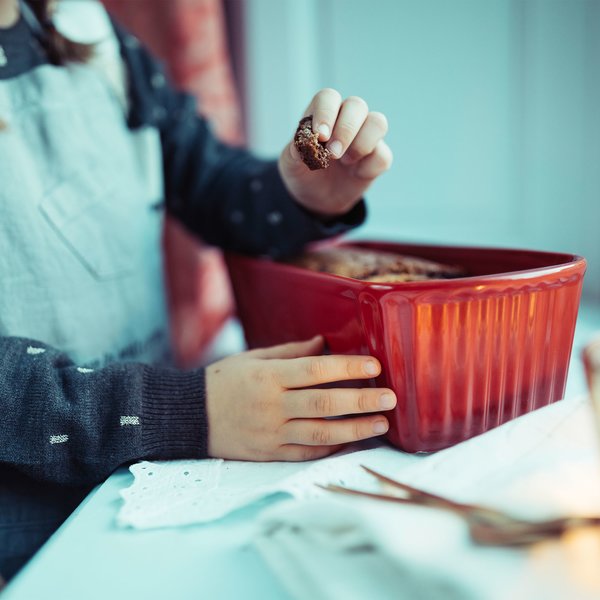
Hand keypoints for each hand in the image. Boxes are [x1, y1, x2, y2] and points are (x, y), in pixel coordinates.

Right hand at [205, 335, 395, 460]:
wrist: (189, 417)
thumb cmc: (222, 381)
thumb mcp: (251, 357)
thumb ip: (290, 352)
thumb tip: (324, 343)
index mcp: (267, 377)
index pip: (315, 371)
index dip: (347, 368)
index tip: (374, 366)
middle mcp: (271, 406)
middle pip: (324, 404)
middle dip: (361, 401)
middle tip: (390, 397)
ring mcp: (271, 434)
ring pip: (321, 433)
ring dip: (355, 429)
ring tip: (381, 423)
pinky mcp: (270, 454)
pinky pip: (307, 452)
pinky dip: (332, 446)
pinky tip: (353, 439)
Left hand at [278, 88, 392, 216]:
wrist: (316, 198)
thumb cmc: (303, 172)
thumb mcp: (291, 165)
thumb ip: (295, 151)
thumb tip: (303, 144)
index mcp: (323, 114)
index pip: (328, 98)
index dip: (326, 113)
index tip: (321, 137)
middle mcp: (347, 119)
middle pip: (356, 105)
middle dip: (346, 130)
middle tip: (333, 154)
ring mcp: (365, 136)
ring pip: (378, 123)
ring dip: (362, 144)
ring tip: (345, 162)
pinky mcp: (377, 157)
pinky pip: (382, 156)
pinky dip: (368, 167)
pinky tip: (355, 174)